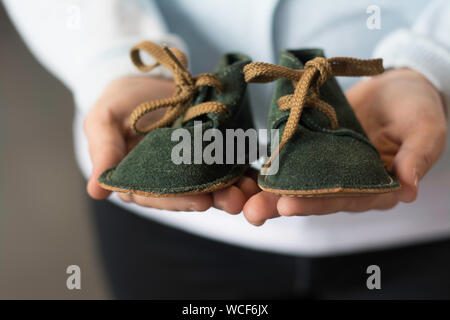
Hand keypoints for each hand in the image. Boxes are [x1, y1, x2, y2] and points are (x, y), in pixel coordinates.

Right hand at [84, 76, 258, 211]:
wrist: (146, 81)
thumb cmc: (119, 101)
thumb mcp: (103, 119)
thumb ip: (103, 149)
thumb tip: (94, 190)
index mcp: (137, 177)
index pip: (156, 196)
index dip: (177, 200)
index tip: (200, 202)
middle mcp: (164, 176)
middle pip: (188, 194)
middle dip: (213, 198)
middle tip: (235, 201)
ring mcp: (188, 165)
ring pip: (209, 183)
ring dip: (231, 188)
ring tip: (250, 191)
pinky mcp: (206, 150)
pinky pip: (223, 163)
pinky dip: (240, 170)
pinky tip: (256, 174)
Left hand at [243, 68, 447, 225]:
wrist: (396, 87)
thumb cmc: (416, 107)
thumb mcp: (425, 128)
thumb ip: (418, 156)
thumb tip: (409, 190)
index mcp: (379, 186)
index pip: (346, 199)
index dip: (318, 203)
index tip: (288, 205)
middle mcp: (350, 182)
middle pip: (315, 197)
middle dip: (283, 205)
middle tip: (253, 212)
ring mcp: (330, 168)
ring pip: (298, 184)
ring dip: (269, 193)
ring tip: (242, 201)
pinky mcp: (314, 151)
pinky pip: (292, 161)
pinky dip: (271, 168)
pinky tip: (246, 175)